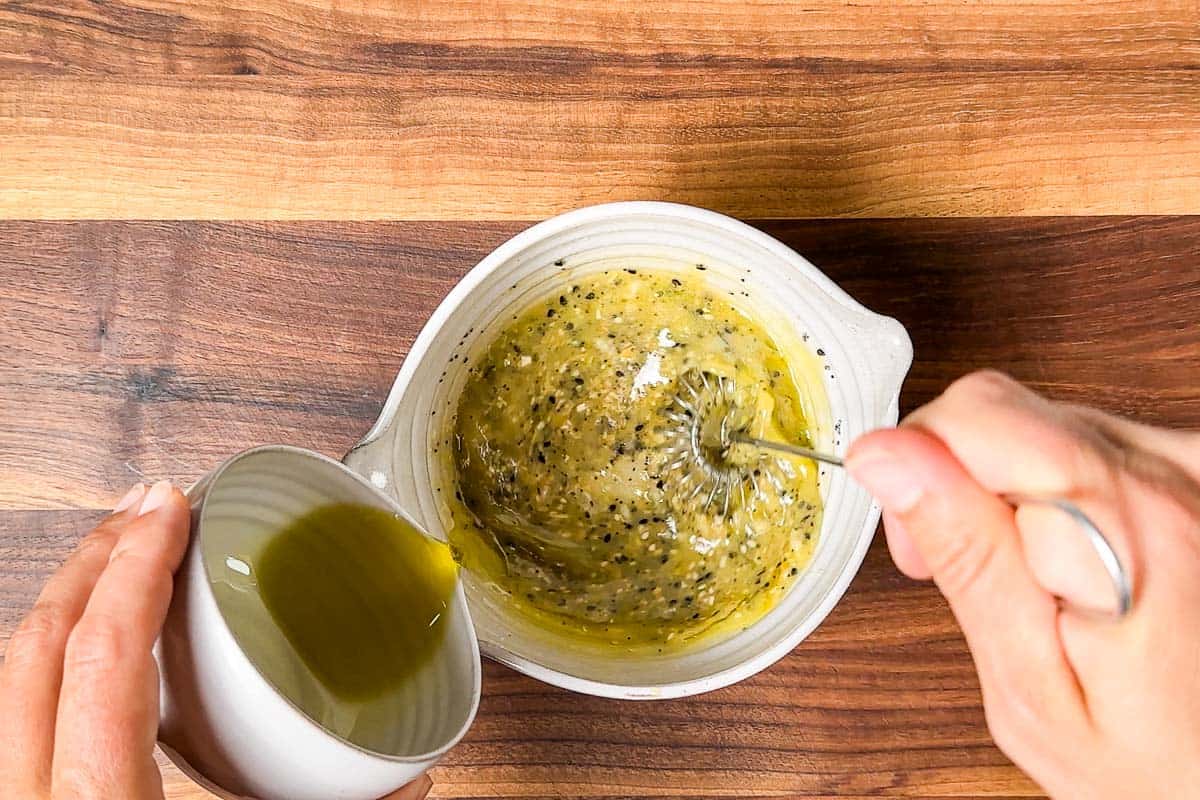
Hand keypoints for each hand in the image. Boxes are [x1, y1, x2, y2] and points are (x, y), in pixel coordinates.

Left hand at [0, 481, 431, 799]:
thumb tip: (410, 775)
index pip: (98, 658)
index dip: (133, 565)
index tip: (169, 504)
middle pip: (29, 649)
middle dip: (90, 560)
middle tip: (147, 511)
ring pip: (0, 683)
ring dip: (59, 610)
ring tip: (117, 568)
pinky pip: (6, 726)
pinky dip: (42, 671)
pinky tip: (85, 668)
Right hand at [847, 371, 1199, 797]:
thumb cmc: (1156, 761)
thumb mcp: (1031, 689)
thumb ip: (965, 557)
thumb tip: (890, 457)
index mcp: (1126, 530)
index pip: (975, 418)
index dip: (923, 472)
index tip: (924, 547)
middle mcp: (1174, 478)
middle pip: (1005, 412)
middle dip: (959, 483)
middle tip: (982, 581)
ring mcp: (1193, 465)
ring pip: (1042, 424)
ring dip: (1015, 493)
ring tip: (1043, 584)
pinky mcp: (1197, 465)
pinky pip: (1090, 442)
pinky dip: (1063, 494)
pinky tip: (1081, 562)